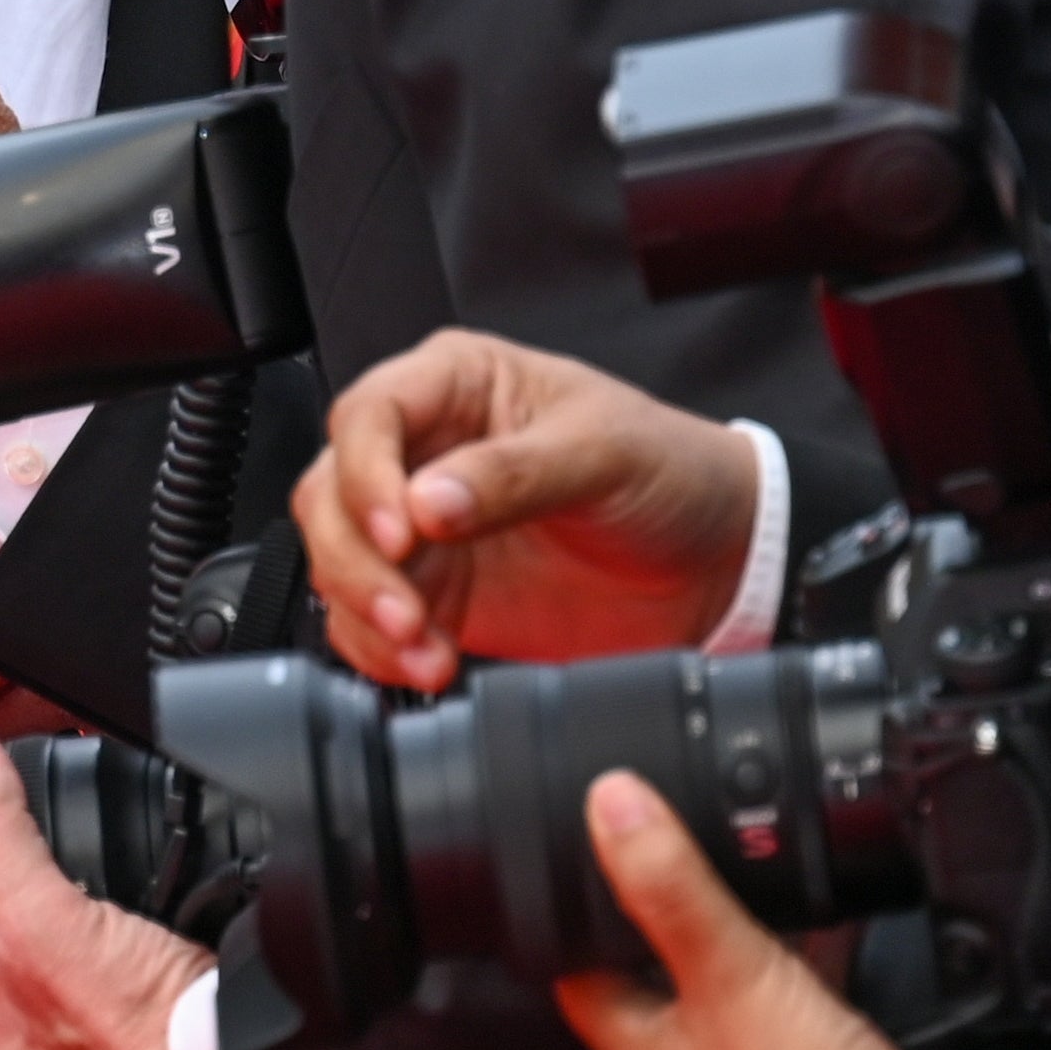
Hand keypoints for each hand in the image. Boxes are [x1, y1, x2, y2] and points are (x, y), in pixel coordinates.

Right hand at [295, 330, 762, 692]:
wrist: (720, 564)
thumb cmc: (670, 472)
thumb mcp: (603, 453)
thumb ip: (513, 474)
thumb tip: (427, 502)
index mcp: (455, 385)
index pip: (368, 415)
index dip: (366, 474)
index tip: (405, 532)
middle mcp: (423, 452)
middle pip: (331, 492)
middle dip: (355, 558)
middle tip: (407, 610)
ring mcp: (424, 531)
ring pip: (337, 560)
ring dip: (366, 611)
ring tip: (426, 649)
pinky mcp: (437, 598)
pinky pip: (368, 624)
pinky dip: (380, 652)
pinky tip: (430, 664)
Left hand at [557, 773, 903, 1049]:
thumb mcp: (729, 972)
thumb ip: (670, 887)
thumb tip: (610, 805)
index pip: (575, 975)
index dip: (572, 920)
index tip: (582, 869)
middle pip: (648, 989)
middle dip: (657, 933)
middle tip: (668, 874)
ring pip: (717, 1010)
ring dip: (727, 962)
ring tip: (740, 908)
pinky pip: (781, 1032)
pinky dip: (789, 993)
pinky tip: (818, 965)